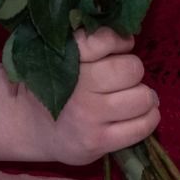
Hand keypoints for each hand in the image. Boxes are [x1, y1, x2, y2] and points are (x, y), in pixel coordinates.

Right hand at [28, 28, 158, 165]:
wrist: (31, 127)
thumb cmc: (54, 85)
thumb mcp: (60, 54)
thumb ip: (87, 42)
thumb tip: (127, 38)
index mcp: (65, 59)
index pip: (104, 40)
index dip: (119, 41)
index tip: (120, 46)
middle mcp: (77, 87)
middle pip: (131, 69)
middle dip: (132, 70)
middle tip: (123, 77)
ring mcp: (88, 116)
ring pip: (142, 98)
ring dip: (143, 95)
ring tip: (131, 97)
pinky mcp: (99, 141)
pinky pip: (142, 126)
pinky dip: (148, 118)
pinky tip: (135, 115)